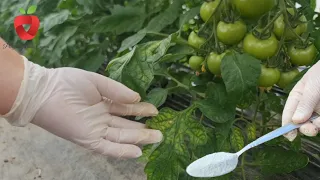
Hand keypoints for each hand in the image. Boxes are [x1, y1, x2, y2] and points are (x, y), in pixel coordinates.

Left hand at [2, 56, 162, 158]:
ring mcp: (95, 129)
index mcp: (103, 102)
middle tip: (160, 131)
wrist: (44, 91)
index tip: (155, 110)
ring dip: (138, 139)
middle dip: (143, 128)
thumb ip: (117, 90)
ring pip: (121, 136)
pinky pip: (107, 147)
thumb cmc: (68, 83)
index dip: (141, 110)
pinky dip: (122, 150)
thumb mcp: (96, 81)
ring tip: (156, 138)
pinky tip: (137, 152)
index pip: (126, 109)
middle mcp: (101, 118)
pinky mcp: (87, 139)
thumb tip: (137, 98)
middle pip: (126, 125)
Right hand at [282, 61, 319, 140]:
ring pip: (315, 124)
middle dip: (305, 128)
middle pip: (302, 122)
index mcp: (298, 97)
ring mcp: (319, 110)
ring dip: (317, 126)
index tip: (289, 136)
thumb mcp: (312, 86)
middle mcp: (307, 106)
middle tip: (311, 129)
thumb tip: (295, 121)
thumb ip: (305, 103)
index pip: (289, 113)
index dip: (287, 125)